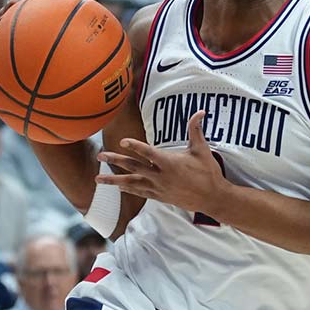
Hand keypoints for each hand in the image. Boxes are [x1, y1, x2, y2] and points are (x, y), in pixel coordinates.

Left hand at [96, 111, 225, 215]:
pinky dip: (128, 189)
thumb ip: (196, 130)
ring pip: (132, 183)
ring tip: (97, 180)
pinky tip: (118, 187)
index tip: (123, 141)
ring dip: (114, 181)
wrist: (212, 198)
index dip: (135, 146)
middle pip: (133, 167)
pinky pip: (140, 192)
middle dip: (115, 161)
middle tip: (100, 156)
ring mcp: (158, 188)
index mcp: (169, 163)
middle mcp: (160, 176)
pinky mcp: (159, 196)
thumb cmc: (208, 172)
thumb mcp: (201, 150)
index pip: (148, 153)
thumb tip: (200, 111)